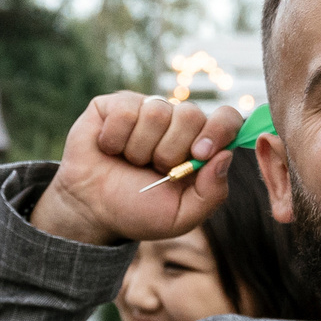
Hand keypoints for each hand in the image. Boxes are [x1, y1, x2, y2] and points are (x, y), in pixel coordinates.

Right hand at [34, 92, 244, 246]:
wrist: (92, 210)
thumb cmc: (138, 211)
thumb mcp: (181, 216)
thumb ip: (211, 193)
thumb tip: (226, 155)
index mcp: (199, 145)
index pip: (227, 119)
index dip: (218, 130)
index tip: (200, 154)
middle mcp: (177, 123)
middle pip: (190, 115)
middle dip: (170, 151)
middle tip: (155, 169)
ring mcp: (147, 110)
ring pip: (156, 111)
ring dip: (140, 149)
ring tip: (131, 162)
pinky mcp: (117, 105)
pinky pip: (125, 111)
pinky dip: (115, 139)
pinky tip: (110, 149)